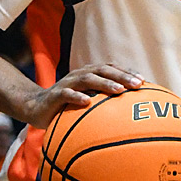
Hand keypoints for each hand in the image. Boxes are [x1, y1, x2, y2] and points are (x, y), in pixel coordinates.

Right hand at [23, 63, 142, 127]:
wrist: (36, 107)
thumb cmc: (67, 106)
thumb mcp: (87, 102)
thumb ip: (104, 102)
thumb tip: (128, 112)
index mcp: (90, 74)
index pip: (111, 68)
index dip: (127, 72)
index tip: (144, 81)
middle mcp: (80, 75)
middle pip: (103, 70)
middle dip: (122, 76)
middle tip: (137, 85)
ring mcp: (67, 83)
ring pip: (88, 79)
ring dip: (104, 84)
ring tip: (119, 91)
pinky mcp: (55, 95)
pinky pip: (66, 94)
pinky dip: (77, 97)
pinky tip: (87, 102)